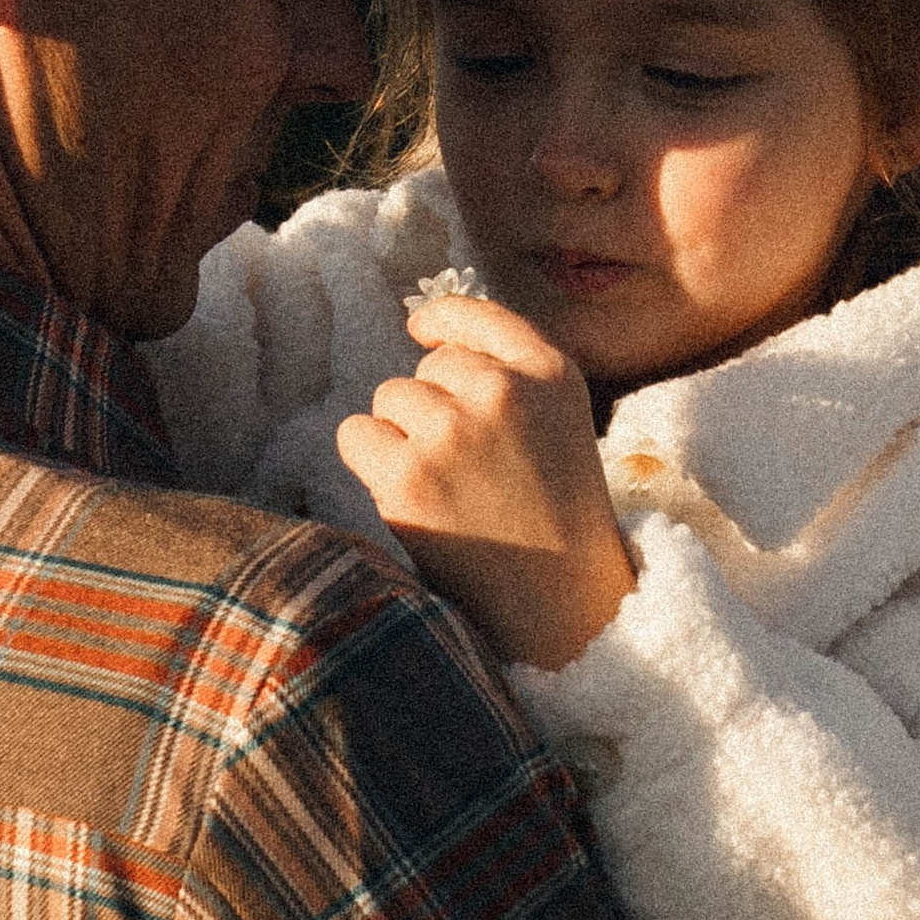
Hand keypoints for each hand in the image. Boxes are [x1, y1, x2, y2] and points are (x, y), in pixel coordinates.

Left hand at [333, 291, 634, 670]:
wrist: (560, 604)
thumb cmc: (556, 513)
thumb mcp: (561, 421)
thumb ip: (510, 368)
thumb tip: (422, 328)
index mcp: (552, 374)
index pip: (477, 315)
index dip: (440, 322)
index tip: (420, 331)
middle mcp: (503, 393)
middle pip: (429, 367)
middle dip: (435, 406)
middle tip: (471, 468)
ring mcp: (452, 433)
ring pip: (390, 397)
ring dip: (403, 435)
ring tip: (445, 485)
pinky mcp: (408, 477)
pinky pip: (357, 434)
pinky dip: (371, 461)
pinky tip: (410, 496)